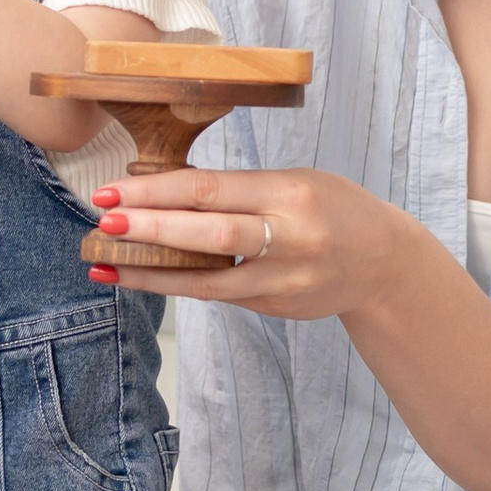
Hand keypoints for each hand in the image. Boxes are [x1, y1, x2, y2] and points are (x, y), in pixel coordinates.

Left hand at [85, 166, 407, 321]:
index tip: (113, 191)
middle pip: (209, 233)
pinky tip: (143, 280)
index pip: (211, 189)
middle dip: (151, 228)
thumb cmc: (335, 208)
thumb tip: (168, 192)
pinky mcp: (276, 308)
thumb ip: (242, 189)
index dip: (156, 191)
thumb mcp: (298, 182)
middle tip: (104, 222)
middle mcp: (289, 239)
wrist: (385, 264)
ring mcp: (283, 281)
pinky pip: (219, 295)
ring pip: (207, 280)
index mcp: (292, 194)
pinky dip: (178, 287)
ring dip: (151, 273)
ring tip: (106, 266)